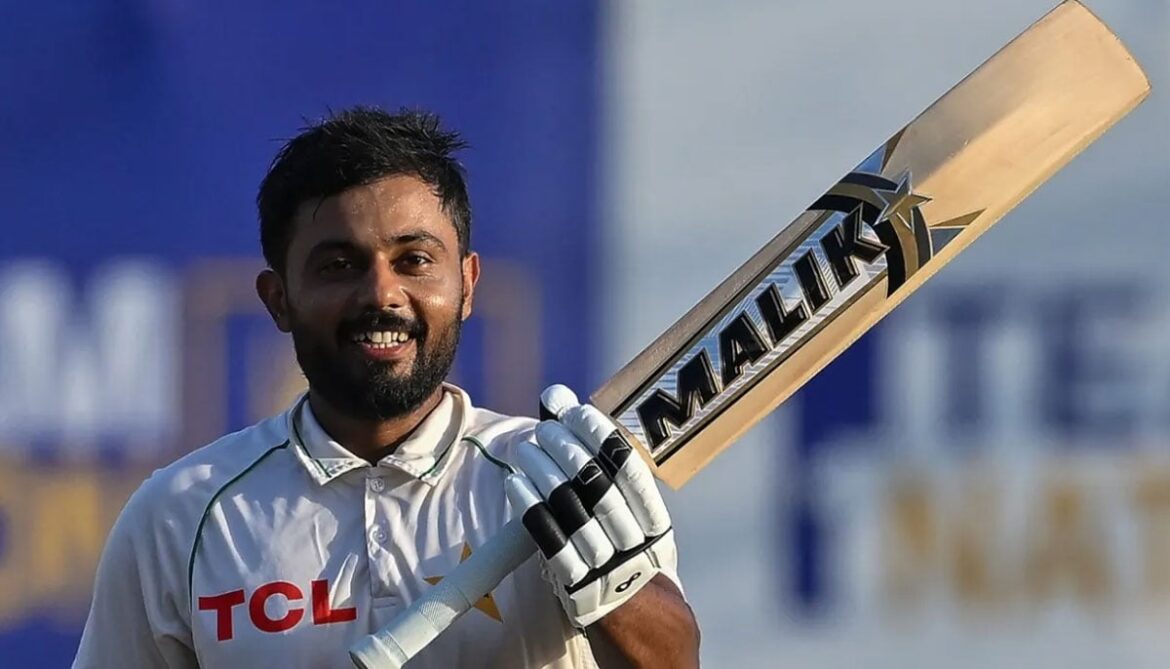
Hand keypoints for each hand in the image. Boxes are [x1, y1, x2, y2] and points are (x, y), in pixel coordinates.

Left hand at [505, 384, 676, 627]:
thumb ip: (603, 468)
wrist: (644, 629)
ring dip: (544, 474)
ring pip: (572, 510)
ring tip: (525, 450)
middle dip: (568, 450)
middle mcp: (636, 544)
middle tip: (545, 429)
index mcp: (656, 523)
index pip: (629, 470)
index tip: (575, 411)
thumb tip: (561, 404)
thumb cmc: (630, 558)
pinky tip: (516, 484)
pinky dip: (531, 509)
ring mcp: (608, 568)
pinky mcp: (579, 588)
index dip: (600, 436)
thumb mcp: (635, 521)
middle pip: (598, 486)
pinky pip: (551, 543)